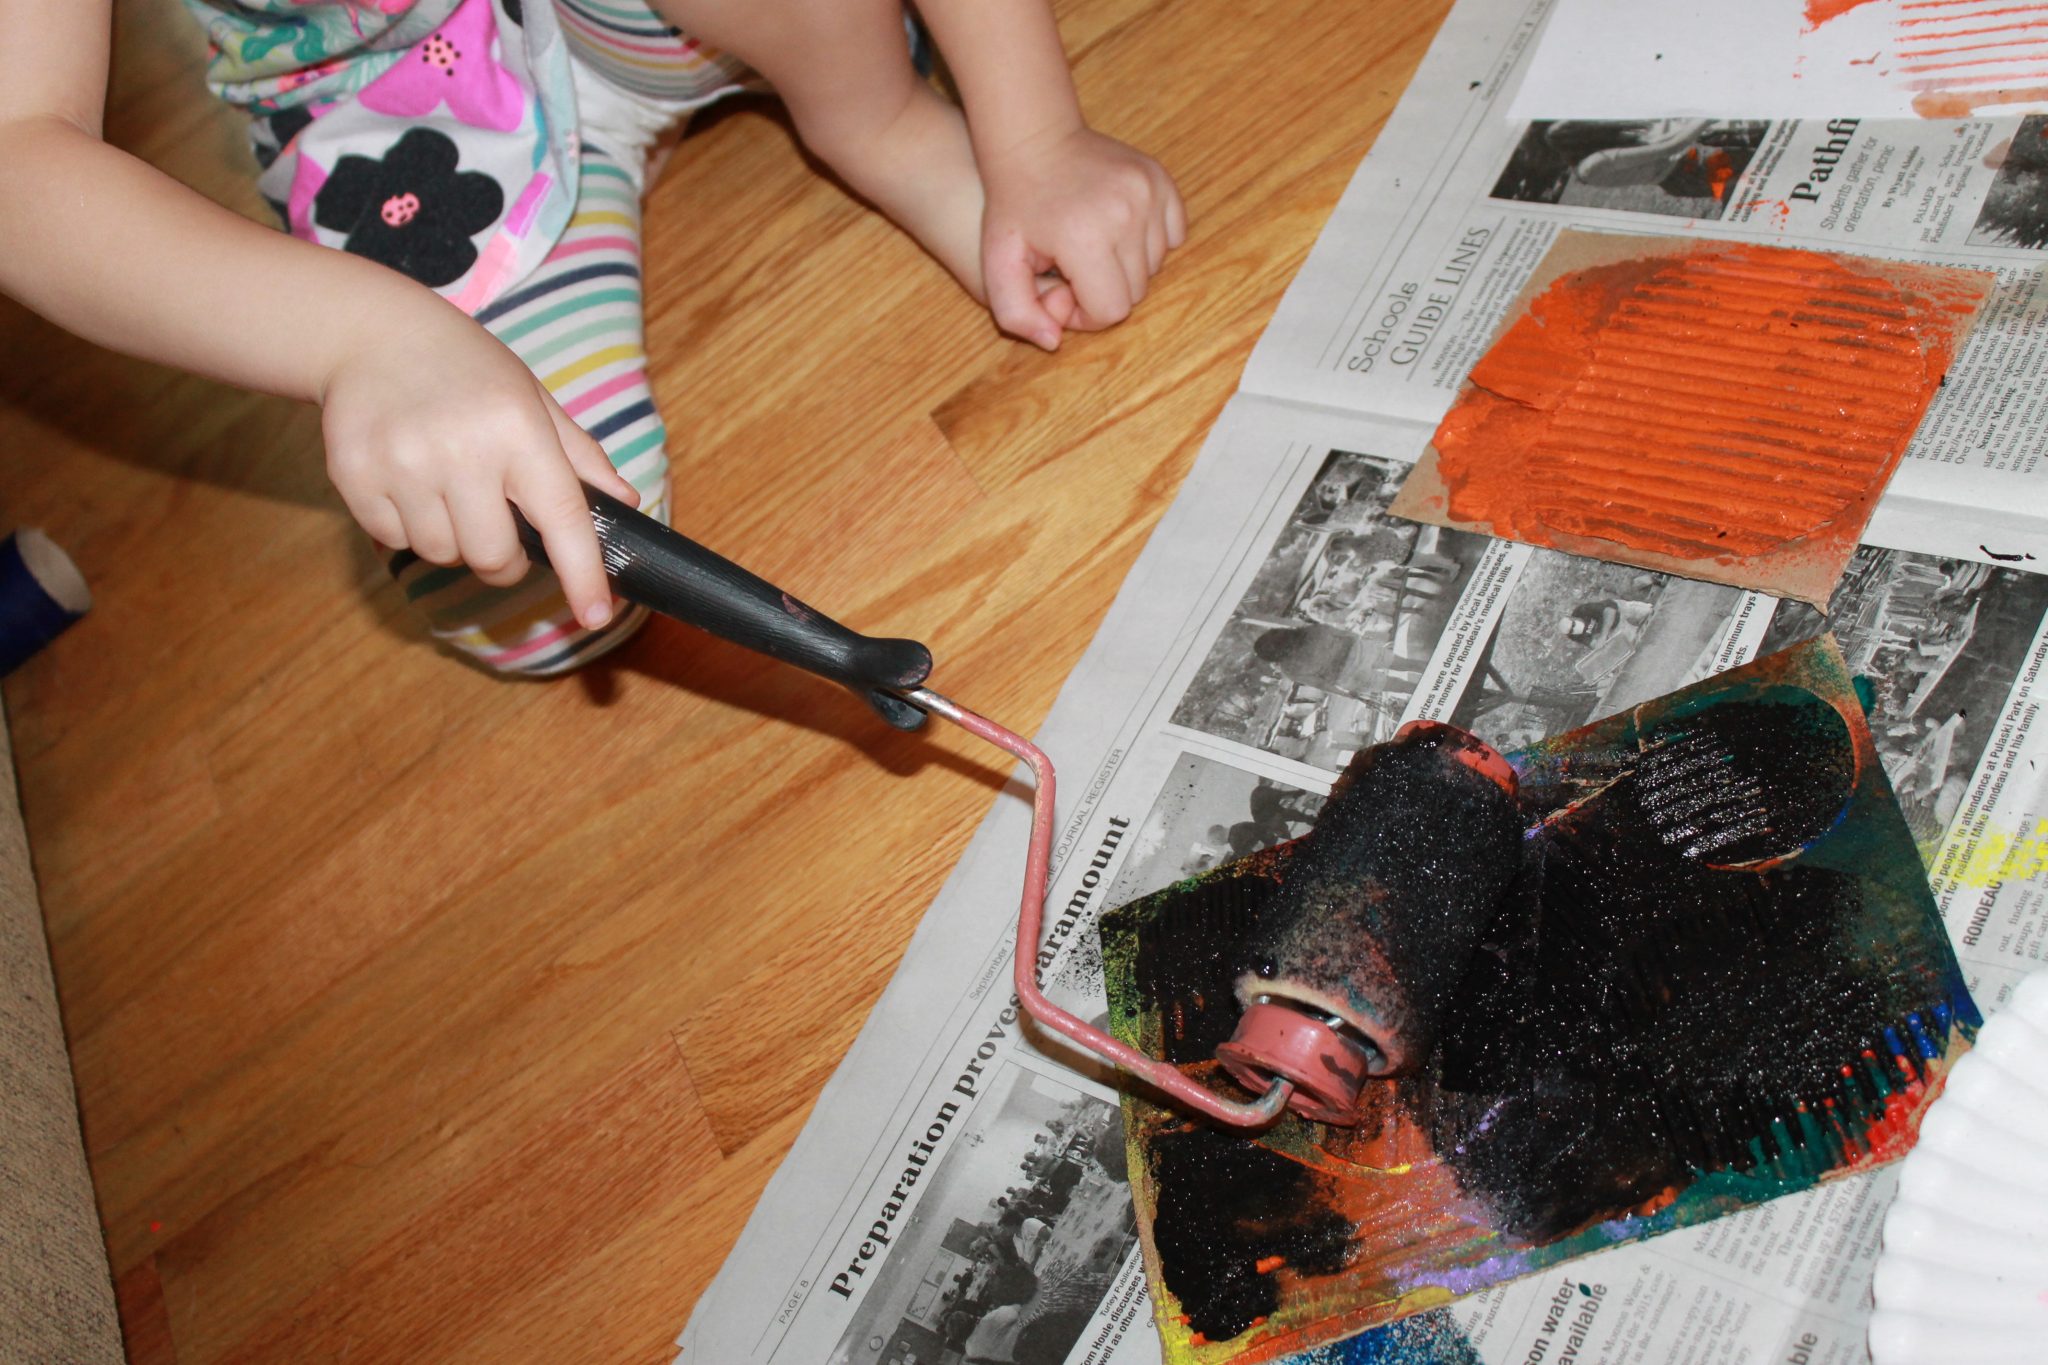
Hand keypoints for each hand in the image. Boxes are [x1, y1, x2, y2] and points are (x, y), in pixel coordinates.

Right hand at [318, 297, 638, 629]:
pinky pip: (394, 540)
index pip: (562, 517)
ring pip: (442, 553)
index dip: (582, 573)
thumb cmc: (465, 367)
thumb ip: (578, 455)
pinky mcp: (353, 476)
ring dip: (452, 539)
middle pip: (492, 556)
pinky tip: (407, 480)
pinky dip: (407, 526)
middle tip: (501, 530)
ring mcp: (401, 464)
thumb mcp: (531, 397)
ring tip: (446, 488)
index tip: (595, 614)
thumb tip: (623, 502)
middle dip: (504, 559)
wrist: (368, 332)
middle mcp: (460, 449)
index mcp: (517, 429)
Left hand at [978, 125, 1186, 349]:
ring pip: (1155, 266)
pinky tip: (1118, 231)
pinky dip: (1150, 242)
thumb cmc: (1012, 205)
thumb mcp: (996, 264)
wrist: (1033, 139)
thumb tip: (1055, 341)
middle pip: (1135, 292)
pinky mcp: (1161, 181)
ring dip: (1126, 267)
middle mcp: (1124, 215)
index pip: (1111, 311)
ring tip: (1092, 248)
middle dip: (1105, 291)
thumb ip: (1016, 313)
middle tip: (1074, 269)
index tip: (1062, 290)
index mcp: (1084, 239)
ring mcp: (1147, 194)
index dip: (1085, 313)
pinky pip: (1172, 235)